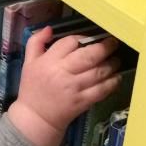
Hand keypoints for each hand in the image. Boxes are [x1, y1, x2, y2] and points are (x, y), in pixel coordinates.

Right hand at [8, 28, 122, 145]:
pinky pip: (102, 89)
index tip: (88, 40)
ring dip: (112, 64)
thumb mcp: (28, 63)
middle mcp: (62, 73)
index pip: (70, 42)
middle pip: (88, 55)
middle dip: (105, 47)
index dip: (82, 38)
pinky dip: (112, 82)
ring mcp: (74, 88)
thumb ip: (36, 42)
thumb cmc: (32, 88)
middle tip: (113, 43)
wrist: (35, 118)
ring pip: (99, 71)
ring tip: (116, 60)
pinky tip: (116, 77)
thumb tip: (50, 28)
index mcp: (48, 61)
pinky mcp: (82, 102)